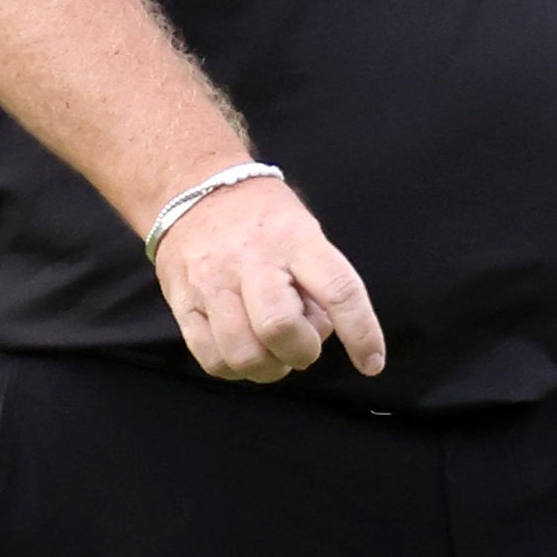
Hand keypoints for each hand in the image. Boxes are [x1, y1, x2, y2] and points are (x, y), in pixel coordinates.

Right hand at [153, 176, 386, 384]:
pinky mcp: (183, 303)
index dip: (361, 332)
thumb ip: (317, 279)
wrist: (193, 187)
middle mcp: (252, 261)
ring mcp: (213, 283)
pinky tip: (244, 351)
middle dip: (301, 352)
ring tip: (272, 353)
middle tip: (303, 347)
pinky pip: (211, 359)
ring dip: (268, 368)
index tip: (372, 362)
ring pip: (243, 353)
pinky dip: (235, 369)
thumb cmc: (261, 213)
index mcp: (295, 239)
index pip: (339, 289)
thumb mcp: (303, 229)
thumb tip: (321, 330)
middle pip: (279, 327)